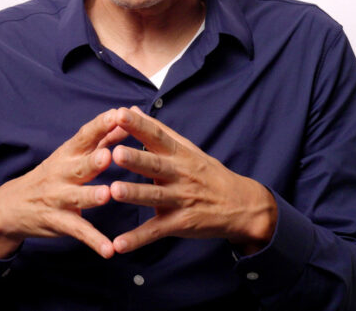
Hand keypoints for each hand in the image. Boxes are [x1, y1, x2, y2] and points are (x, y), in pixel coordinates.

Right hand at [0, 109, 128, 259]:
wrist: (11, 206)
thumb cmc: (50, 175)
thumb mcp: (70, 155)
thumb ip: (99, 139)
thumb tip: (123, 118)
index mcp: (66, 154)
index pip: (84, 136)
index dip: (100, 125)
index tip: (118, 114)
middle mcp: (61, 174)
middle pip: (79, 166)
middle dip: (93, 161)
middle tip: (108, 155)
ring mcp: (58, 198)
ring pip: (77, 197)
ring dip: (91, 196)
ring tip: (106, 196)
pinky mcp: (58, 222)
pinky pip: (78, 232)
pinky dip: (94, 241)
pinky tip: (109, 250)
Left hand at [108, 107, 277, 254]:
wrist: (242, 206)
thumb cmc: (207, 173)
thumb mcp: (187, 148)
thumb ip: (157, 131)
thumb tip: (131, 110)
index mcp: (179, 155)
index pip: (157, 137)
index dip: (139, 126)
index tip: (119, 115)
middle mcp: (179, 175)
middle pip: (155, 166)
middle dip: (136, 160)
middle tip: (116, 153)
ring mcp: (180, 200)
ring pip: (155, 196)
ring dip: (134, 194)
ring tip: (114, 191)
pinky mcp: (179, 224)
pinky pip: (156, 232)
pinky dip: (137, 239)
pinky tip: (118, 244)